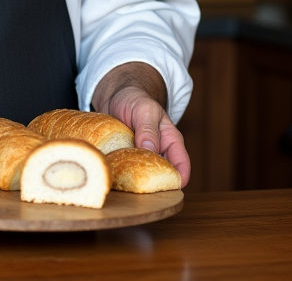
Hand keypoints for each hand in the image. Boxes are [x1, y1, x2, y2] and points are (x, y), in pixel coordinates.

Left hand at [92, 63, 190, 187]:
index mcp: (170, 141)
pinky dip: (118, 174)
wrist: (114, 98)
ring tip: (122, 184)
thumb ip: (148, 129)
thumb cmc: (135, 100)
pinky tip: (110, 175)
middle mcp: (157, 153)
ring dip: (133, 182)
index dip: (179, 179)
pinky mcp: (125, 160)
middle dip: (153, 187)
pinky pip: (124, 172)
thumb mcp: (144, 110)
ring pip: (142, 177)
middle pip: (161, 176)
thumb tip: (151, 150)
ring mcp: (140, 158)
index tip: (170, 191)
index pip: (182, 164)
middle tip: (140, 192)